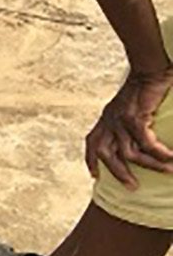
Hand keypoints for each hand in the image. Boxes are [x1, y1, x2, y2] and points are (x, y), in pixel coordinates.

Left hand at [86, 66, 172, 189]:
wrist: (149, 68)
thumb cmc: (144, 88)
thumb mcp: (131, 108)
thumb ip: (132, 123)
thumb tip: (141, 138)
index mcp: (106, 118)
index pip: (92, 142)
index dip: (91, 160)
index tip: (94, 176)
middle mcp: (109, 120)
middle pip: (105, 153)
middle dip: (118, 173)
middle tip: (132, 187)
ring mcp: (120, 119)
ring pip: (129, 152)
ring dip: (150, 165)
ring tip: (169, 171)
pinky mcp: (134, 116)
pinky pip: (146, 142)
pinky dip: (159, 153)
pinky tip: (172, 158)